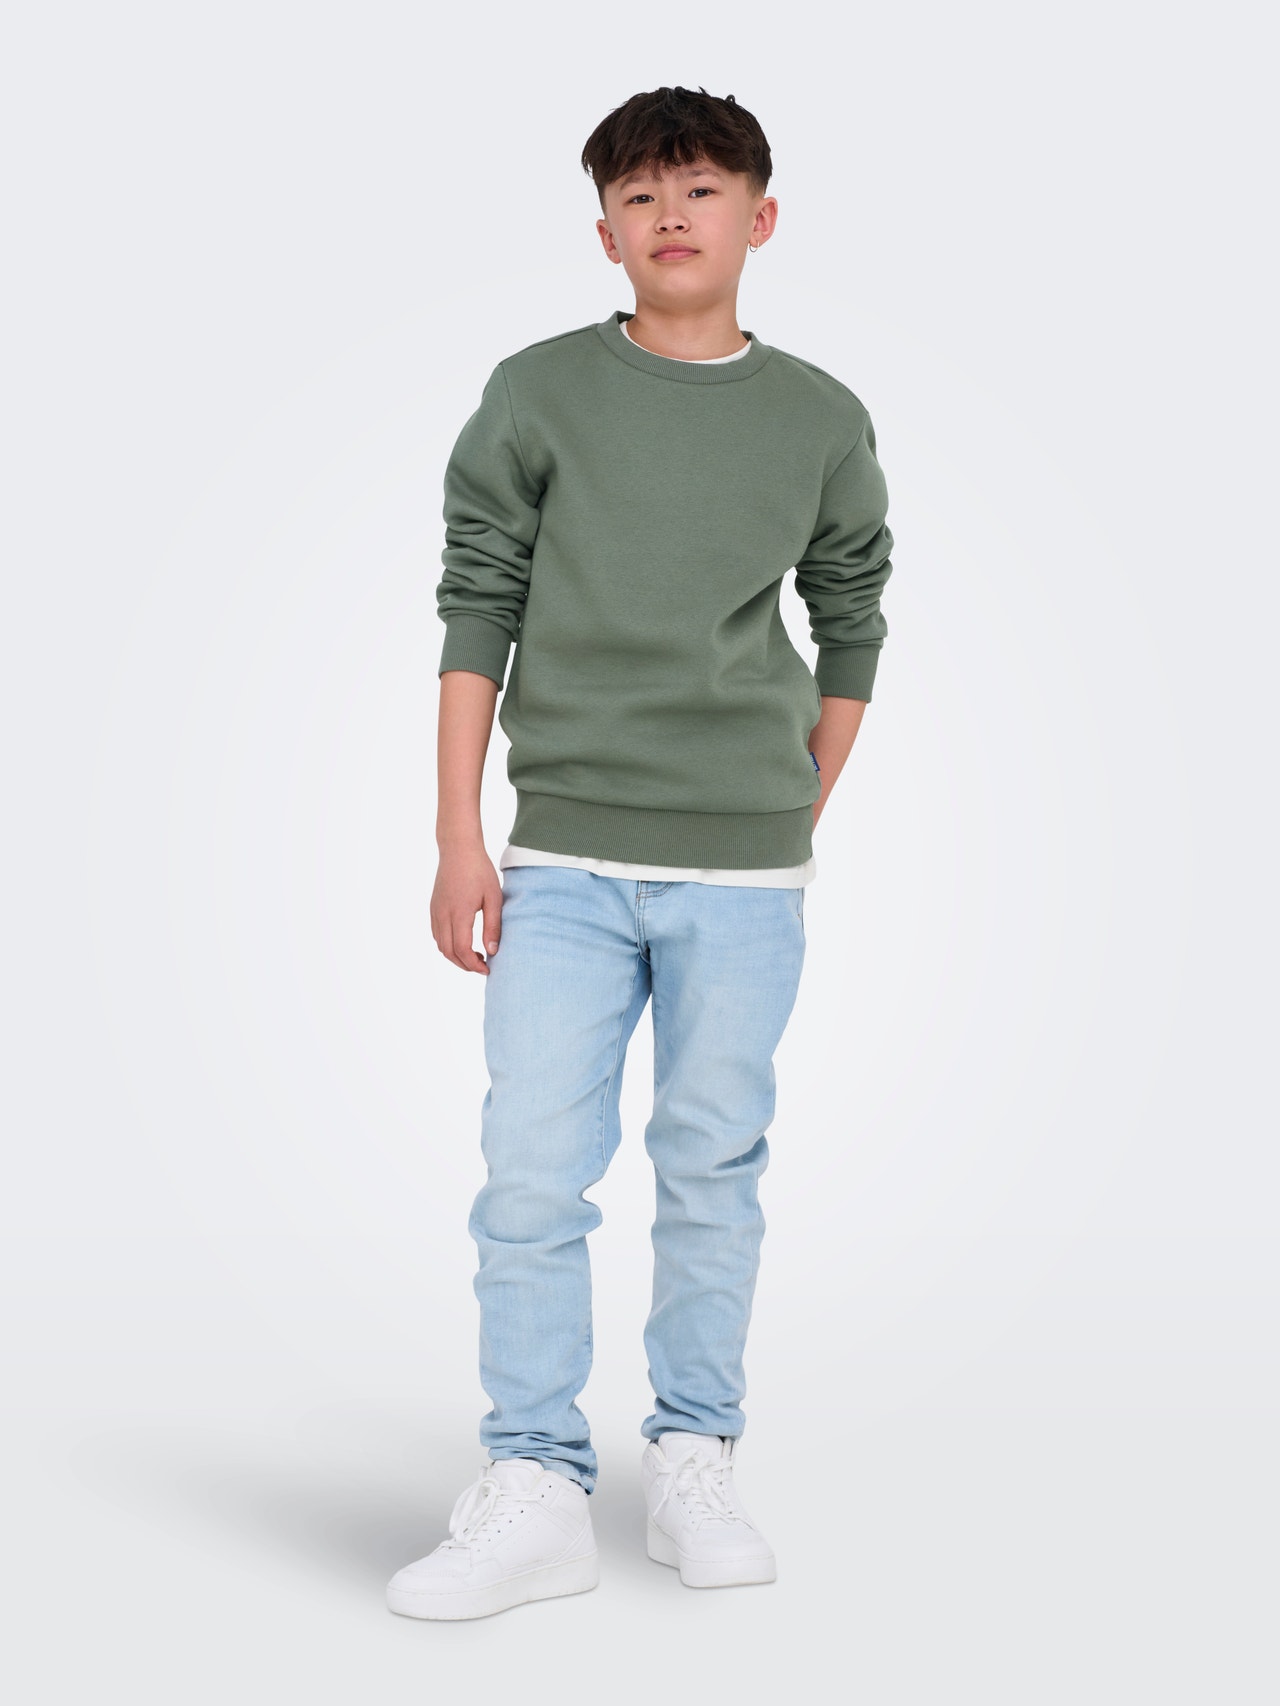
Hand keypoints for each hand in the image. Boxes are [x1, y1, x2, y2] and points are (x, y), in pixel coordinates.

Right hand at [431, 845, 503, 974]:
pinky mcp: (433, 907)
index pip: (462, 949)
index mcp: (459, 913)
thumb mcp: (493, 898)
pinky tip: (463, 941)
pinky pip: (437, 934)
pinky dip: (448, 945)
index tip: (488, 969)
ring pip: (440, 945)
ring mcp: (435, 911)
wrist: (458, 849)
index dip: (473, 965)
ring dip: (455, 956)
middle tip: (483, 966)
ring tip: (475, 955)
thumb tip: (493, 951)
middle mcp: (442, 914)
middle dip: (464, 965)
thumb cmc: (479, 870)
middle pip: (448, 952)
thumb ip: (493, 926)